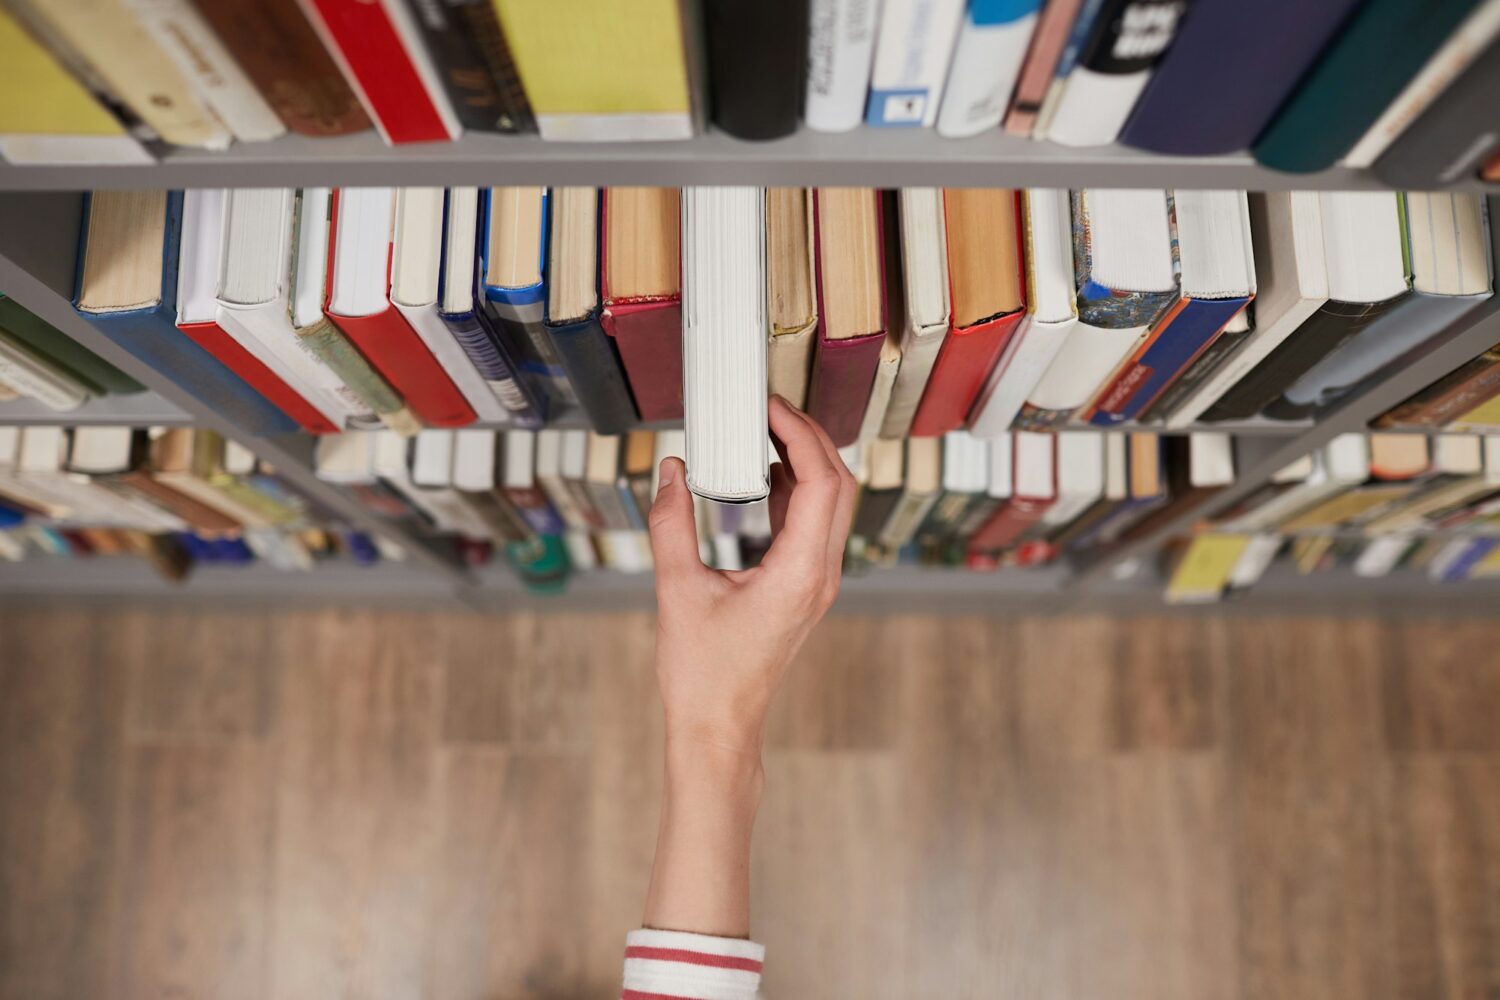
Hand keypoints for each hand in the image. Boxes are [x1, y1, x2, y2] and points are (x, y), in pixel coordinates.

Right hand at [648, 395, 858, 759]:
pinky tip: (763, 476)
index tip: (770, 408)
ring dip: (807, 463)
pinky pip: (814, 526)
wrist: (719, 726)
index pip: (821, 483)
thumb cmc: (702, 672)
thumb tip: (673, 471)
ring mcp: (817, 583)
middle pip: (839, 485)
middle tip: (771, 410)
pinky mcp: (805, 588)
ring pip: (832, 505)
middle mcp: (820, 575)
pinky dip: (796, 492)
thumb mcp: (677, 590)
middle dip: (810, 438)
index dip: (800, 435)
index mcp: (799, 573)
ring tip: (766, 433)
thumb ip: (672, 524)